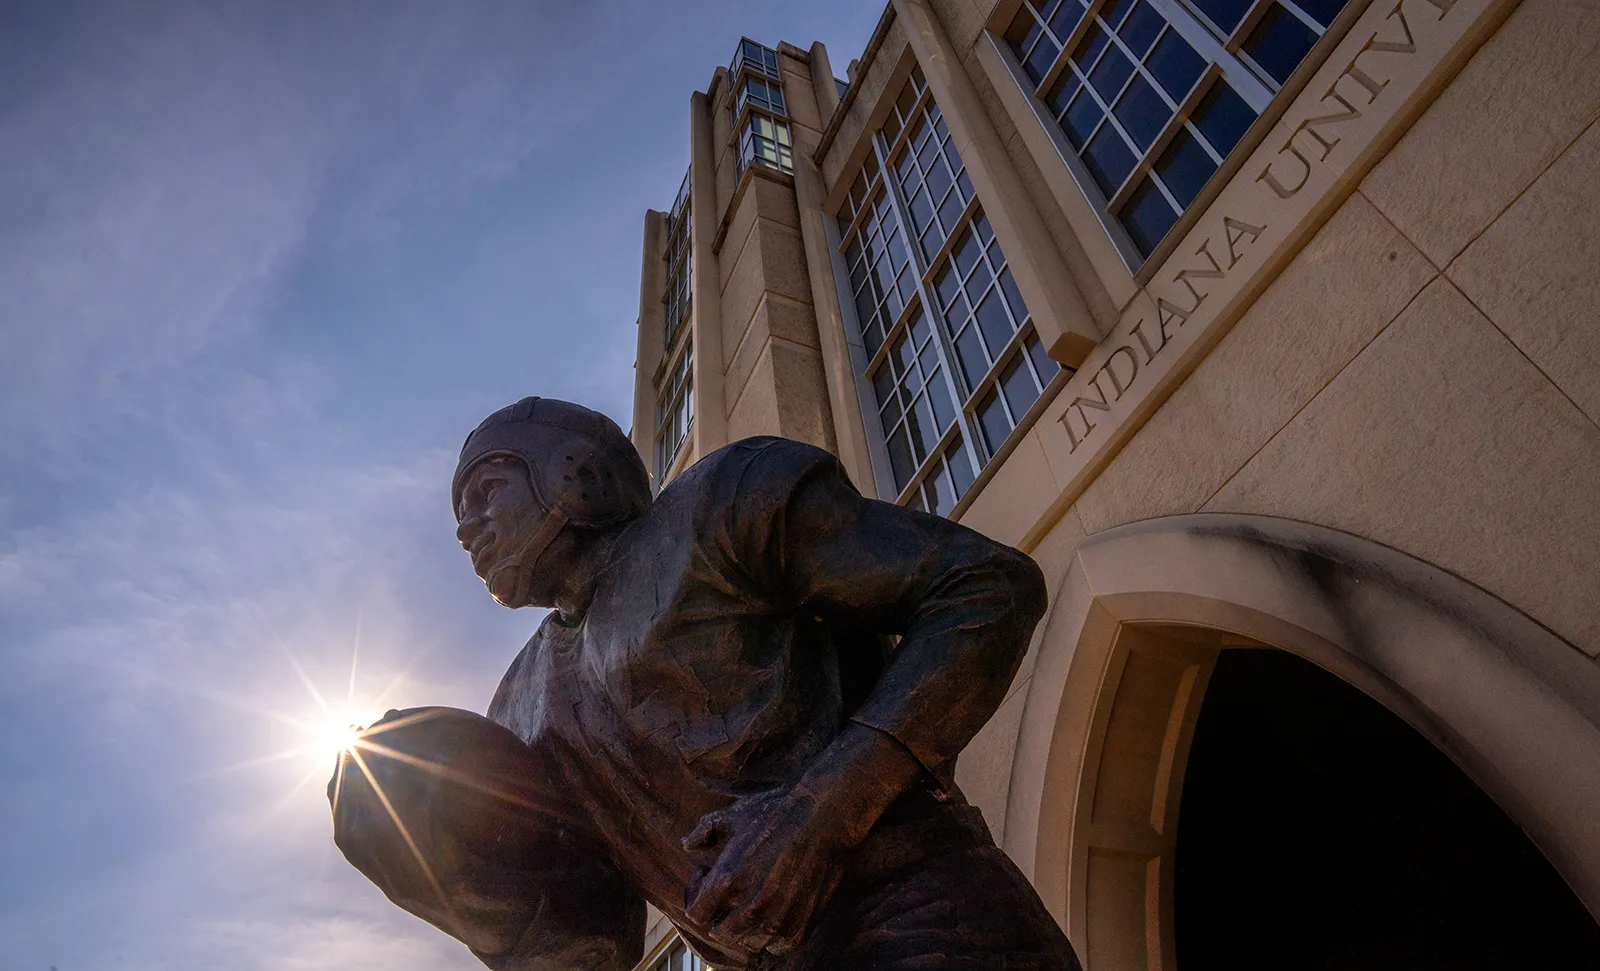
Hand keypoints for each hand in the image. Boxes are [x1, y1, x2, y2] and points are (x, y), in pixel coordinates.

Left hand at [681, 785, 848, 956]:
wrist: (824, 819)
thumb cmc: (777, 814)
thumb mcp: (735, 815)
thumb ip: (704, 830)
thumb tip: (686, 844)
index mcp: (728, 880)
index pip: (696, 915)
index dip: (700, 898)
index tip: (710, 881)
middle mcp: (750, 906)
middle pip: (720, 932)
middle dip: (722, 913)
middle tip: (734, 893)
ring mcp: (777, 920)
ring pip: (748, 942)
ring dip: (747, 926)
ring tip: (756, 901)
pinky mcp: (801, 926)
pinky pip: (777, 947)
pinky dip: (774, 935)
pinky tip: (776, 910)